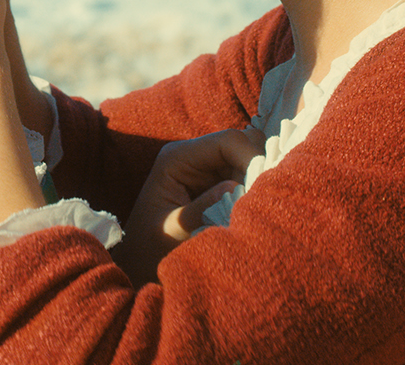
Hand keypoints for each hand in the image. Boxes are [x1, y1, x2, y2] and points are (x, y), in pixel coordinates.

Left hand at [115, 128, 264, 286]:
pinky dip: (255, 192)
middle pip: (242, 146)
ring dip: (258, 182)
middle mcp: (194, 156)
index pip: (227, 141)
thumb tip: (236, 186)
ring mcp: (207, 169)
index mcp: (177, 158)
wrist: (138, 262)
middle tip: (266, 201)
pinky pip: (246, 179)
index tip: (265, 187)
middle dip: (259, 169)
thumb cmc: (150, 248)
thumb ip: (201, 209)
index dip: (252, 156)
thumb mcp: (173, 231)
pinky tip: (254, 213)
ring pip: (248, 161)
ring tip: (259, 210)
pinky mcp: (217, 184)